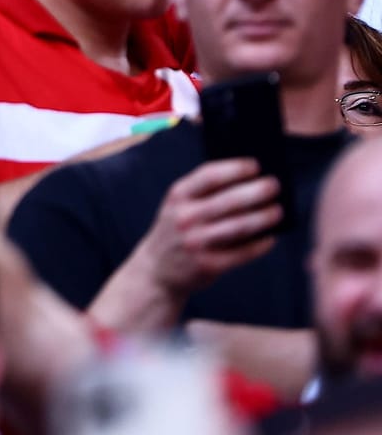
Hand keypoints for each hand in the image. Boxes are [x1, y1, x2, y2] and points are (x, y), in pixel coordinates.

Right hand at [132, 158, 281, 302]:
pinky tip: (270, 238)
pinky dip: (261, 244)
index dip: (235, 169)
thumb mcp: (178, 206)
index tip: (256, 165)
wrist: (156, 270)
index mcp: (177, 197)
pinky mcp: (208, 265)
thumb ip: (204, 193)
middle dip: (257, 191)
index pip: (210, 176)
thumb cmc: (178, 230)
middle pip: (230, 200)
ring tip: (278, 211)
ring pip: (240, 226)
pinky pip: (243, 252)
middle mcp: (185, 217)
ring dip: (264, 217)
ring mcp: (196, 242)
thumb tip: (250, 183)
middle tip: (274, 185)